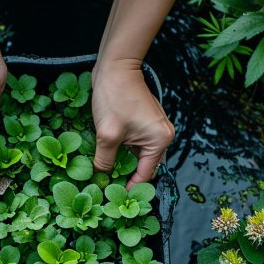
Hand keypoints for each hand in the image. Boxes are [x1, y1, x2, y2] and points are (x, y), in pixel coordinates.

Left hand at [92, 60, 174, 188]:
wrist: (115, 66)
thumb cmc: (115, 96)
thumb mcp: (107, 134)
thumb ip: (105, 161)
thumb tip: (101, 178)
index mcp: (160, 140)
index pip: (145, 174)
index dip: (129, 187)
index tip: (113, 197)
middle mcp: (162, 135)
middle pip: (143, 166)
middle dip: (126, 176)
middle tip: (107, 188)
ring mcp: (154, 128)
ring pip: (137, 156)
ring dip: (122, 163)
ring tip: (105, 174)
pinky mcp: (143, 122)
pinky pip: (134, 144)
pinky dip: (122, 151)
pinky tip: (108, 156)